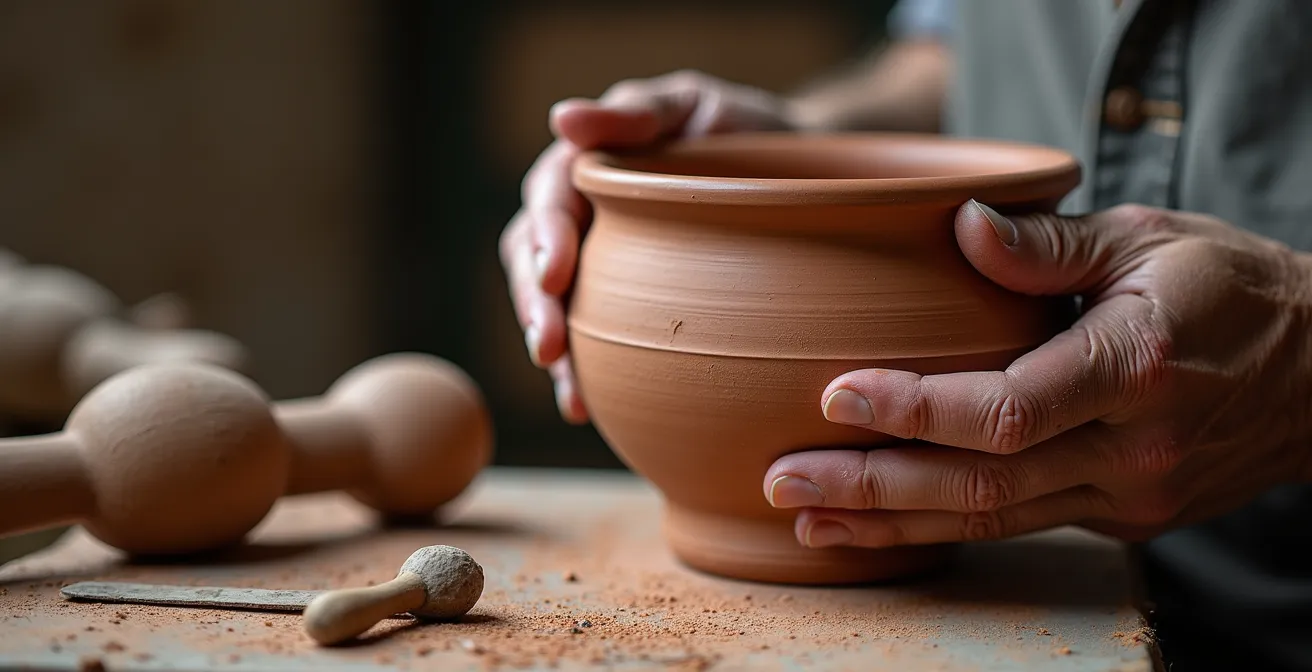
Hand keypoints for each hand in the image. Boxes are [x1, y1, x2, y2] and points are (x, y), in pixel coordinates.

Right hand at [500, 71, 796, 422]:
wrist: (798, 176)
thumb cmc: (742, 131)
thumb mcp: (695, 106)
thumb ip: (635, 113)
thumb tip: (560, 117)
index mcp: (588, 165)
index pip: (549, 199)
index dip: (546, 237)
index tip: (557, 274)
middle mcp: (580, 216)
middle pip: (534, 259)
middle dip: (536, 305)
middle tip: (548, 347)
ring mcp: (597, 262)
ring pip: (551, 304)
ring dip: (552, 347)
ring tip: (567, 390)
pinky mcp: (620, 304)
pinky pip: (589, 338)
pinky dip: (581, 372)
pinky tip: (585, 407)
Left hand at [764, 201, 1311, 548]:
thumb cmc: (1227, 288)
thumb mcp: (1149, 237)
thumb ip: (1051, 241)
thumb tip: (959, 225)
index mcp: (1137, 366)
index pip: (1007, 409)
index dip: (916, 411)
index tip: (835, 396)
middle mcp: (1132, 446)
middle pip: (982, 483)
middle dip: (873, 489)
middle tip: (784, 481)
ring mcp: (1127, 494)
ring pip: (991, 519)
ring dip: (892, 522)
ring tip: (805, 519)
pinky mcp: (1118, 517)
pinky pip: (1016, 523)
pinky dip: (941, 525)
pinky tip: (879, 524)